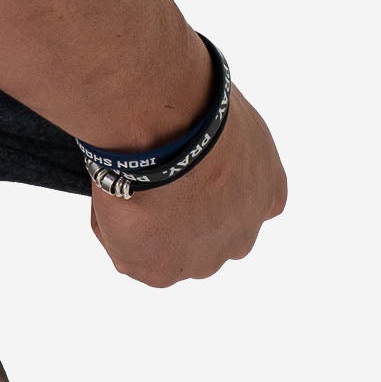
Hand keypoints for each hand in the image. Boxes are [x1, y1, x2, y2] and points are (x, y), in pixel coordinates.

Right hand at [89, 89, 287, 286]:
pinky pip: (131, 258)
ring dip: (148, 230)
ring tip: (126, 188)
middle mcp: (242, 237)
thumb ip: (224, 154)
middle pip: (209, 238)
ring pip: (168, 251)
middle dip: (183, 220)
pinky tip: (112, 199)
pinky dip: (116, 234)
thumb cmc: (197, 109)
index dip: (215, 194)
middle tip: (150, 185)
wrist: (169, 131)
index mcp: (268, 194)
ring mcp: (202, 260)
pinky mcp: (161, 272)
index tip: (189, 175)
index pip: (246, 205)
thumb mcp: (230, 120)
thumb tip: (192, 155)